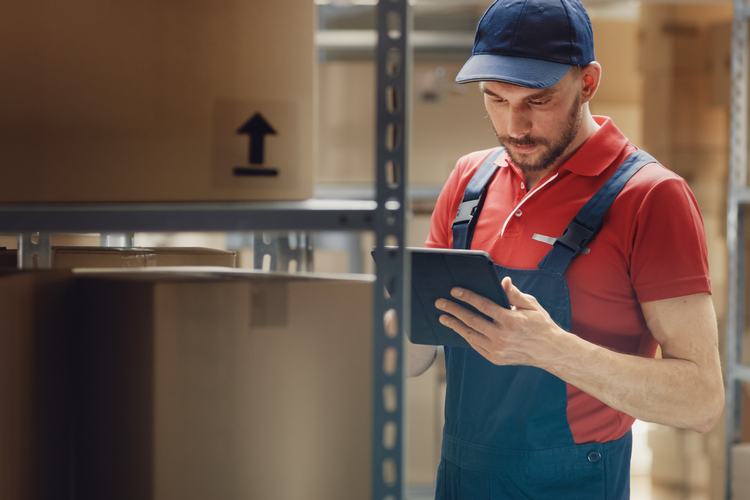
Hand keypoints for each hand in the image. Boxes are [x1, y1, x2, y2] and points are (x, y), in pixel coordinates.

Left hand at [435, 277, 566, 367]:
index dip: (467, 297)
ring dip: (455, 325)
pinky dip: (465, 336)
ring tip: (443, 317)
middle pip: (472, 320)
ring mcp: (497, 350)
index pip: (483, 305)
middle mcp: (502, 336)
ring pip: (470, 335)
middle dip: (453, 310)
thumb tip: (502, 281)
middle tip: (440, 303)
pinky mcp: (495, 359)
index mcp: (511, 320)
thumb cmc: (541, 325)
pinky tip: (458, 328)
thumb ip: (514, 294)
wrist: (550, 352)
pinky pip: (475, 345)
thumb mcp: (531, 305)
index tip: (454, 290)